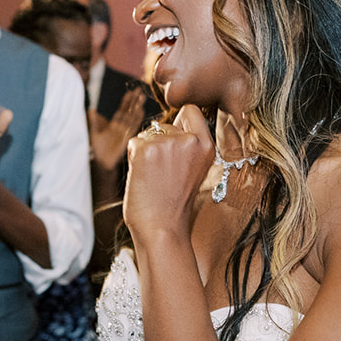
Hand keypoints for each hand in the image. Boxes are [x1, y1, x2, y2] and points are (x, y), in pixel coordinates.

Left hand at [89, 87, 148, 171]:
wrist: (99, 162)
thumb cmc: (95, 149)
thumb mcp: (93, 132)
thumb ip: (93, 121)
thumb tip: (91, 109)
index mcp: (114, 126)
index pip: (122, 110)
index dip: (126, 102)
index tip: (131, 92)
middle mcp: (121, 128)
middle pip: (129, 112)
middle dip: (134, 101)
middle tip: (140, 90)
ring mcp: (125, 133)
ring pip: (132, 118)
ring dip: (137, 108)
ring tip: (142, 98)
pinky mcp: (126, 138)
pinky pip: (133, 127)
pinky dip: (137, 119)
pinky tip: (140, 111)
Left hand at [123, 104, 215, 239]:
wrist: (163, 230)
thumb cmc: (175, 205)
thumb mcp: (193, 170)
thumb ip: (186, 146)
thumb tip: (166, 125)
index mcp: (207, 146)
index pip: (191, 110)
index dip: (179, 122)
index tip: (175, 139)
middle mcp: (190, 141)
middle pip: (165, 124)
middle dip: (159, 143)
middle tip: (163, 173)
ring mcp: (168, 143)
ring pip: (148, 134)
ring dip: (145, 152)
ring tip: (154, 178)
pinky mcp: (146, 150)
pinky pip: (134, 143)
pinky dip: (133, 159)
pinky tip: (143, 178)